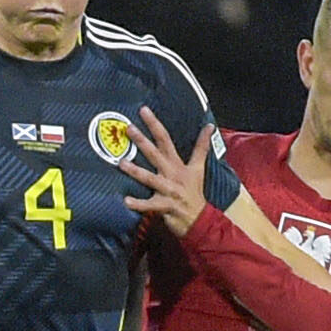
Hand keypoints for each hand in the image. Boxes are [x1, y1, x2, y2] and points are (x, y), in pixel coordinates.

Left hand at [118, 106, 213, 236]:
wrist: (201, 219)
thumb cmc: (194, 191)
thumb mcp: (199, 167)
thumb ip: (202, 146)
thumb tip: (210, 126)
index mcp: (178, 163)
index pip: (165, 139)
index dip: (154, 124)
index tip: (143, 110)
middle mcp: (172, 174)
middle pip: (156, 154)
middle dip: (142, 141)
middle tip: (129, 128)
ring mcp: (168, 190)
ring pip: (150, 178)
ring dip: (136, 171)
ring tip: (121, 163)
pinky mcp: (165, 206)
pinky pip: (149, 205)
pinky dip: (138, 204)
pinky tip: (126, 201)